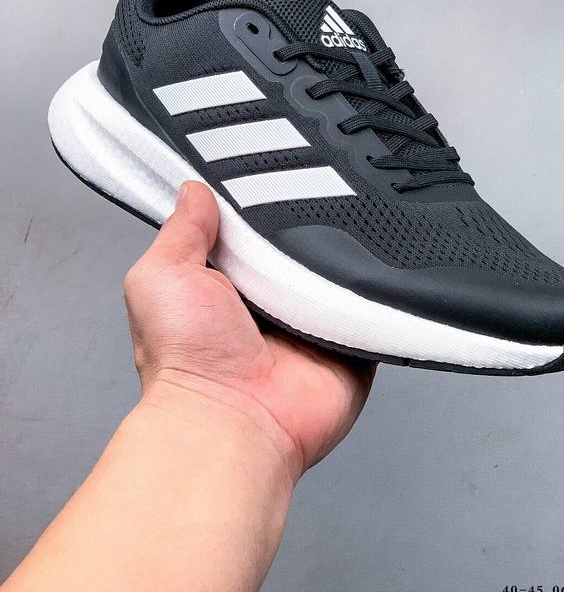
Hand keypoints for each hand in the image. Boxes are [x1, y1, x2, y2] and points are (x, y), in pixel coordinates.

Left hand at [124, 181, 375, 481]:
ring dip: (339, 253)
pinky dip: (373, 288)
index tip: (273, 171)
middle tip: (314, 191)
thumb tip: (194, 192)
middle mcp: (270, 305)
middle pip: (298, 246)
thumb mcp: (163, 276)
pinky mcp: (349, 342)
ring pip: (337, 269)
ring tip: (344, 225)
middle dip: (304, 224)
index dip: (258, 205)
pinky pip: (371, 304)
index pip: (249, 232)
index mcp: (226, 286)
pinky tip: (371, 265)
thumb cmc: (186, 361)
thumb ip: (182, 231)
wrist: (232, 421)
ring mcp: (312, 324)